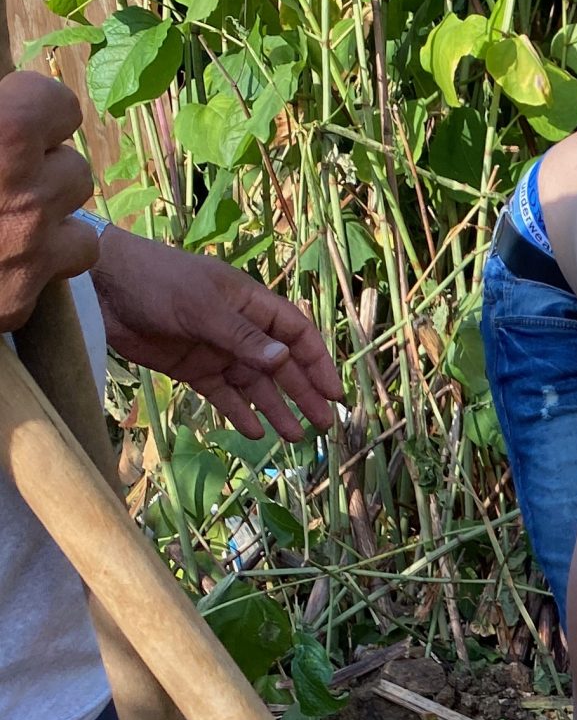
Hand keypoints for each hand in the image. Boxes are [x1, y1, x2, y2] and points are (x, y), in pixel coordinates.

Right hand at [0, 72, 96, 330]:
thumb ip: (1, 114)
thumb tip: (17, 94)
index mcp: (3, 131)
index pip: (60, 105)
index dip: (33, 114)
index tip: (10, 124)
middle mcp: (26, 192)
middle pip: (74, 172)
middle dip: (43, 176)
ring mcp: (27, 253)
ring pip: (80, 236)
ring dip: (49, 230)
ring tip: (0, 229)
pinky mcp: (16, 304)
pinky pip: (50, 283)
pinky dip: (26, 278)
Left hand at [89, 228, 343, 438]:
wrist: (101, 288)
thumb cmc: (157, 282)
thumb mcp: (203, 308)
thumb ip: (243, 338)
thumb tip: (284, 360)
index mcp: (250, 304)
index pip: (296, 334)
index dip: (317, 362)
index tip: (332, 392)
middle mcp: (240, 329)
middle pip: (280, 365)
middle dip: (303, 393)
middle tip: (323, 424)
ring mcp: (217, 350)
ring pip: (255, 385)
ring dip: (275, 409)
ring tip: (294, 437)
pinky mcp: (193, 369)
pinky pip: (223, 395)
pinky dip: (239, 412)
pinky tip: (254, 432)